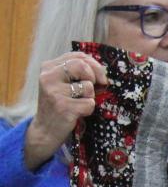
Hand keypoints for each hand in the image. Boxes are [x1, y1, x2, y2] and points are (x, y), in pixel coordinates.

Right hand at [25, 52, 107, 169]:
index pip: (78, 56)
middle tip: (97, 87)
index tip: (100, 77)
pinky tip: (78, 113)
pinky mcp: (63, 107)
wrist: (46, 130)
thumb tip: (102, 69)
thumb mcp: (62, 84)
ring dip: (90, 96)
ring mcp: (54, 92)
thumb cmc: (60, 104)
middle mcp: (48, 77)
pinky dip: (89, 109)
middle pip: (82, 65)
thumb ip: (76, 72)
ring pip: (88, 86)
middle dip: (95, 76)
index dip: (94, 64)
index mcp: (48, 67)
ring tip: (80, 103)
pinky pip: (89, 103)